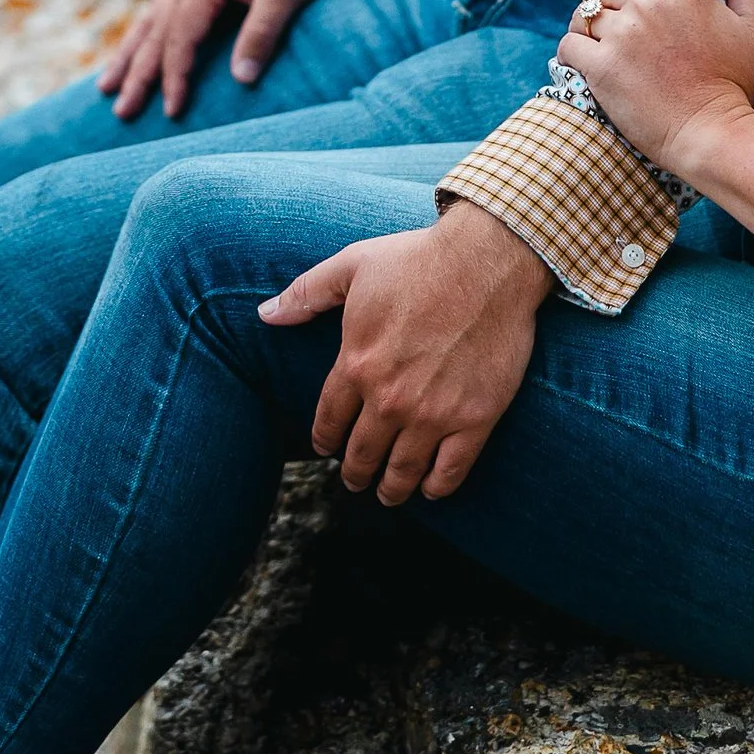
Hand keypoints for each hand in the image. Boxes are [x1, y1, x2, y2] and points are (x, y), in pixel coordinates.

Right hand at [99, 0, 385, 120]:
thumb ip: (262, 33)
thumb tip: (241, 80)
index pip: (181, 39)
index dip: (174, 77)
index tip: (171, 112)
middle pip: (157, 33)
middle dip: (137, 74)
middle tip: (120, 112)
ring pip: (153, 20)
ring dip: (131, 54)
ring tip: (106, 85)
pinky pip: (165, 9)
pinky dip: (148, 33)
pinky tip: (139, 46)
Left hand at [260, 205, 549, 505]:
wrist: (488, 261)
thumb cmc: (419, 259)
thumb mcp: (352, 266)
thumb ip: (306, 293)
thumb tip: (265, 314)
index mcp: (356, 364)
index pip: (330, 419)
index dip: (325, 439)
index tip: (325, 449)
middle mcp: (390, 398)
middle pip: (362, 454)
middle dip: (355, 473)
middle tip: (356, 481)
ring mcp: (433, 413)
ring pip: (403, 470)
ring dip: (391, 489)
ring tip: (388, 495)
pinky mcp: (475, 418)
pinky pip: (451, 469)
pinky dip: (438, 487)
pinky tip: (431, 490)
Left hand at [559, 0, 753, 175]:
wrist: (713, 133)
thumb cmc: (734, 83)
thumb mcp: (751, 24)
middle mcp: (649, 5)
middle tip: (608, 20)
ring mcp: (623, 36)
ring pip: (582, 12)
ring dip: (584, 25)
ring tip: (595, 41)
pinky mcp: (602, 66)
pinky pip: (568, 44)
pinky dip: (571, 52)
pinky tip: (582, 63)